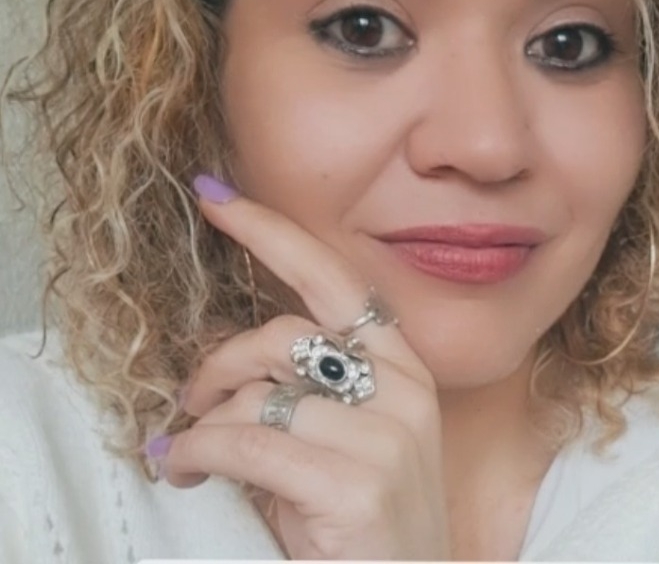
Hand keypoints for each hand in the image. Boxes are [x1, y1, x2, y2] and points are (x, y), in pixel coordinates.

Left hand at [155, 190, 450, 560]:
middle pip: (284, 333)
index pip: (334, 278)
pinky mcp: (355, 483)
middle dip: (218, 362)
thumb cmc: (368, 530)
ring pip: (259, 390)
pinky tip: (187, 470)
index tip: (216, 196)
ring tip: (189, 451)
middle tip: (189, 399)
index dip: (272, 233)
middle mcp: (403, 387)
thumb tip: (232, 365)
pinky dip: (201, 453)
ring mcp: (384, 434)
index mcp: (404, 366)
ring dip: (204, 420)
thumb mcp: (350, 443)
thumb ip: (310, 391)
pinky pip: (249, 441)